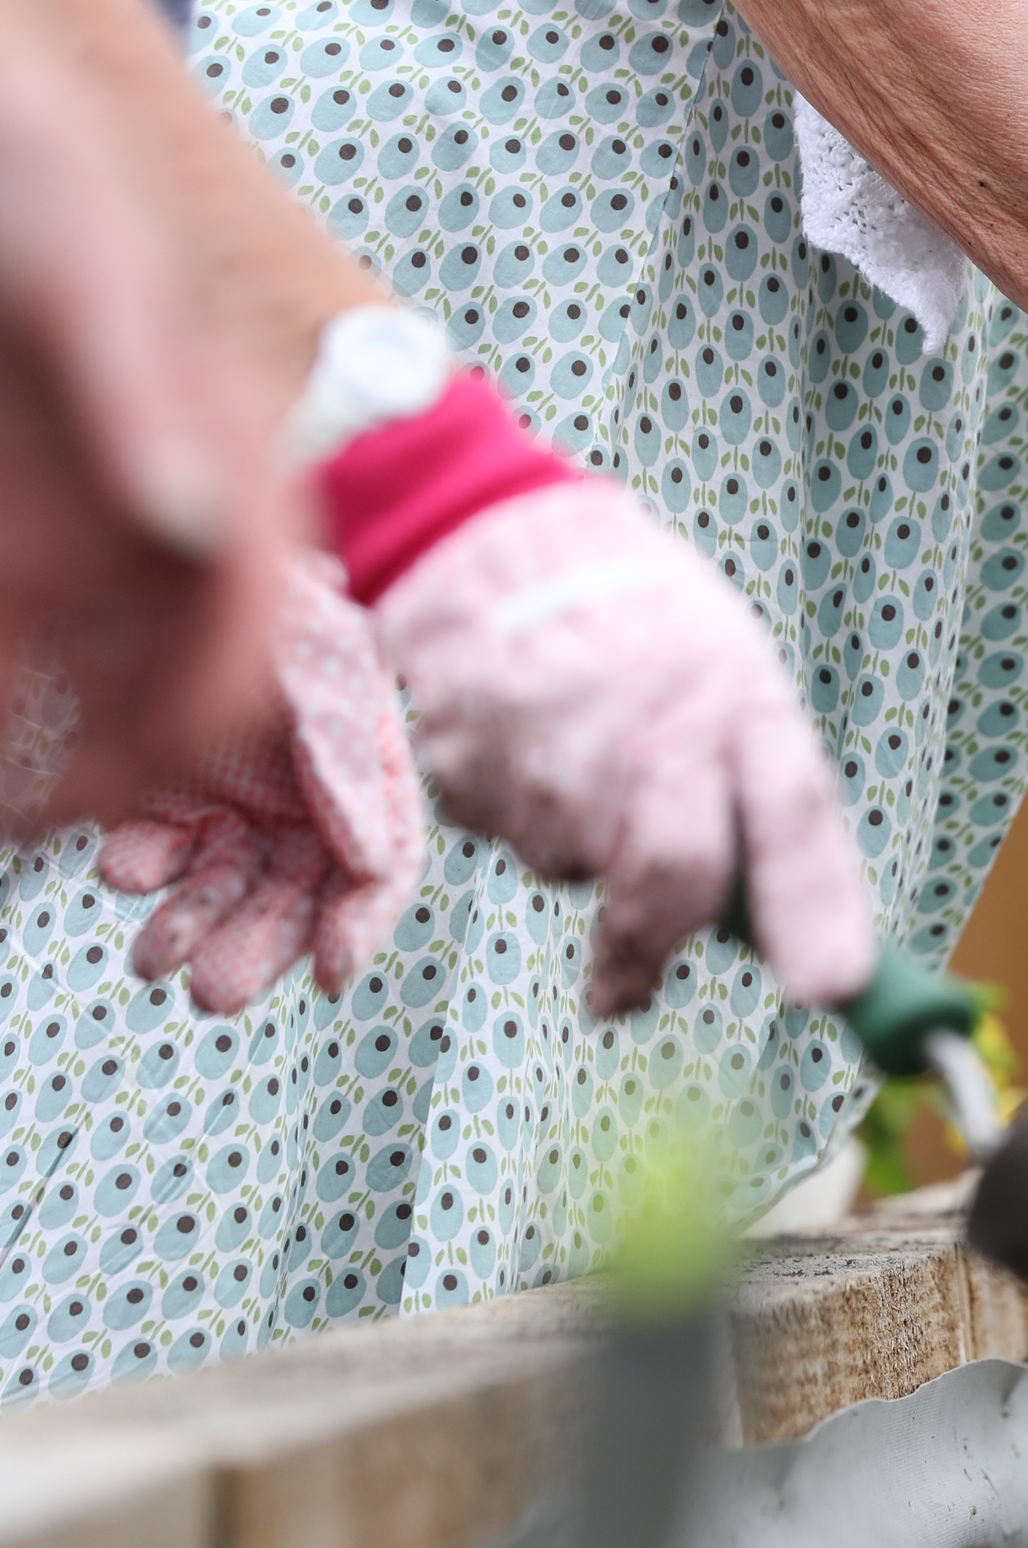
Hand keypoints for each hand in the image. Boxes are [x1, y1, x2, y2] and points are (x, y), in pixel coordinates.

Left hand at [0, 0, 283, 821]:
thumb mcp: (84, 273)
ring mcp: (105, 549)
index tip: (100, 816)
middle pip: (196, 710)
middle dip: (152, 808)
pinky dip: (19, 720)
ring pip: (113, 707)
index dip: (202, 753)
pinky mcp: (36, 557)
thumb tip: (200, 530)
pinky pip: (36, 666)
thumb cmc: (39, 187)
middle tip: (72, 867)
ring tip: (25, 831)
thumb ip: (150, 400)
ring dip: (74, 784)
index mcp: (241, 479)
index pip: (253, 650)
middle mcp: (186, 534)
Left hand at [96, 567, 423, 1012]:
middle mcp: (306, 799)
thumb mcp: (322, 671)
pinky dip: (143, 869)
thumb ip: (345, 761)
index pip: (382, 867)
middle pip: (296, 896)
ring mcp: (236, 796)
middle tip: (213, 994)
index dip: (361, 925)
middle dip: (256, 947)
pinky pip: (160, 850)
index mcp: (366, 774)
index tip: (326, 973)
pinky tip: (125, 870)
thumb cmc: (271, 609)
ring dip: (192, 928)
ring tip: (154, 962)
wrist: (181, 553)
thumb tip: (371, 860)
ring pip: (224, 887)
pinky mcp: (169, 792)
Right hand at [371, 480, 872, 1015]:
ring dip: (582, 848)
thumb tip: (780, 936)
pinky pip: (506, 835)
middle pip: (671, 879)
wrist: (500, 544)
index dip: (815, 912)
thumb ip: (762, 801)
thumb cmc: (647, 632)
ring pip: (574, 868)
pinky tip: (530, 746)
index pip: (793, 822)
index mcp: (741, 709)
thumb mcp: (738, 685)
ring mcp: (553, 755)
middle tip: (631, 989)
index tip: (831, 989)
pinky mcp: (471, 771)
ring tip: (584, 757)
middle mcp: (653, 736)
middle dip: (652, 951)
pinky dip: (522, 813)